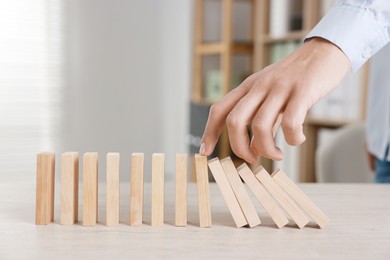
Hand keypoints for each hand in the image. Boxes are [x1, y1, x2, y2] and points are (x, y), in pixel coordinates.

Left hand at [199, 37, 350, 162]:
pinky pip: (290, 123)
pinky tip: (297, 140)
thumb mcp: (272, 97)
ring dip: (267, 149)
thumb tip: (255, 148)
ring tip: (277, 155)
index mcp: (248, 87)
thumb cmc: (296, 78)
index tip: (204, 152)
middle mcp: (259, 86)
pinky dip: (292, 139)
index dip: (209, 132)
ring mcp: (280, 87)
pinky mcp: (302, 91)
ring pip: (260, 126)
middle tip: (252, 159)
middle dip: (239, 147)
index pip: (220, 110)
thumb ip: (262, 122)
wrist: (324, 52)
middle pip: (234, 120)